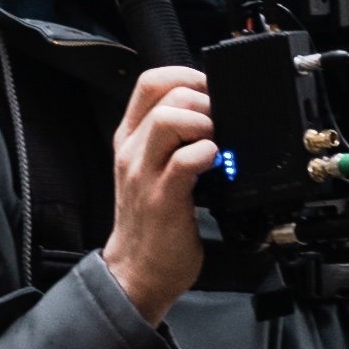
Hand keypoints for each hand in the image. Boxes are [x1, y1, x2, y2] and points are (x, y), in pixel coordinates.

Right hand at [102, 67, 216, 325]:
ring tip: (215, 141)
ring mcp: (144, 173)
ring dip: (203, 122)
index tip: (210, 90)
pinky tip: (215, 164)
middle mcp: (133, 151)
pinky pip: (185, 161)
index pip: (151, 82)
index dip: (187, 76)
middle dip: (202, 99)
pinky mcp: (162, 198)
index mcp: (130, 139)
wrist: (136, 272)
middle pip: (165, 94)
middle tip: (218, 122)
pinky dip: (207, 153)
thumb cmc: (151, 222)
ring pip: (170, 119)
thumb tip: (208, 112)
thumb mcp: (151, 170)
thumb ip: (171, 140)